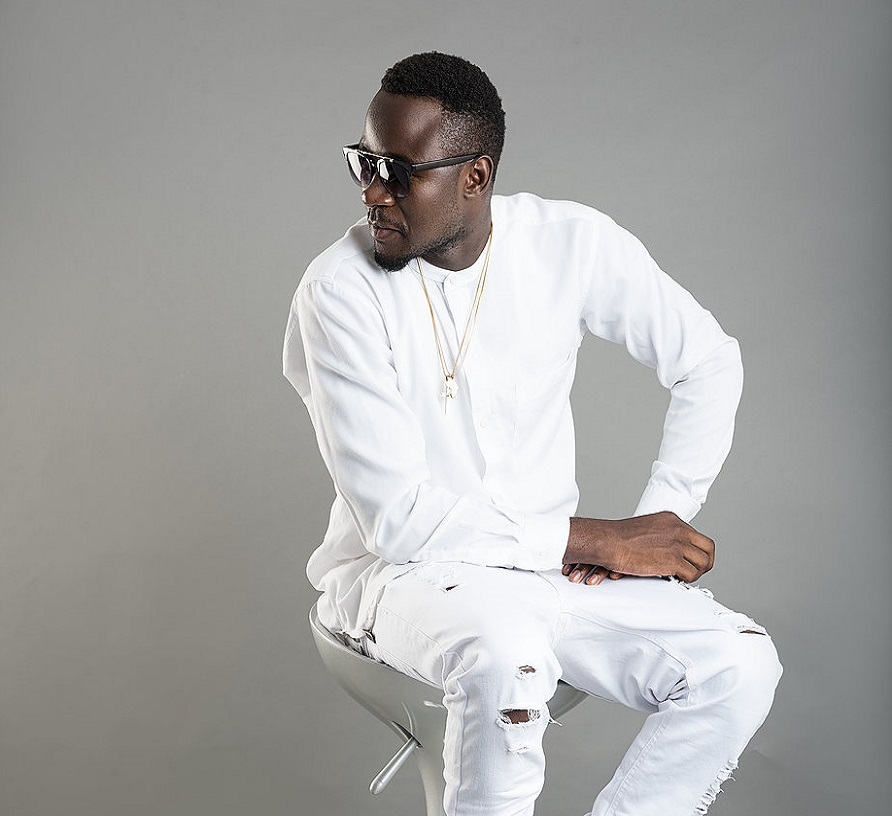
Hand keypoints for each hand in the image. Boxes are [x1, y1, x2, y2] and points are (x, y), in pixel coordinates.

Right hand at [564, 511, 714, 582]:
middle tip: (696, 571)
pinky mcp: (673, 560)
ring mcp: (677, 544)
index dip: (696, 551)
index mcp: (672, 520)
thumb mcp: (647, 527)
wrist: (608, 541)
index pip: (697, 536)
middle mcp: (678, 529)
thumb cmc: (619, 537)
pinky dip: (686, 580)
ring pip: (703, 562)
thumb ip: (661, 535)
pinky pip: (691, 574)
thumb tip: (667, 548)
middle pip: (707, 548)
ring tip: (684, 577)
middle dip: (704, 562)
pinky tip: (676, 579)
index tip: (691, 559)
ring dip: (696, 573)